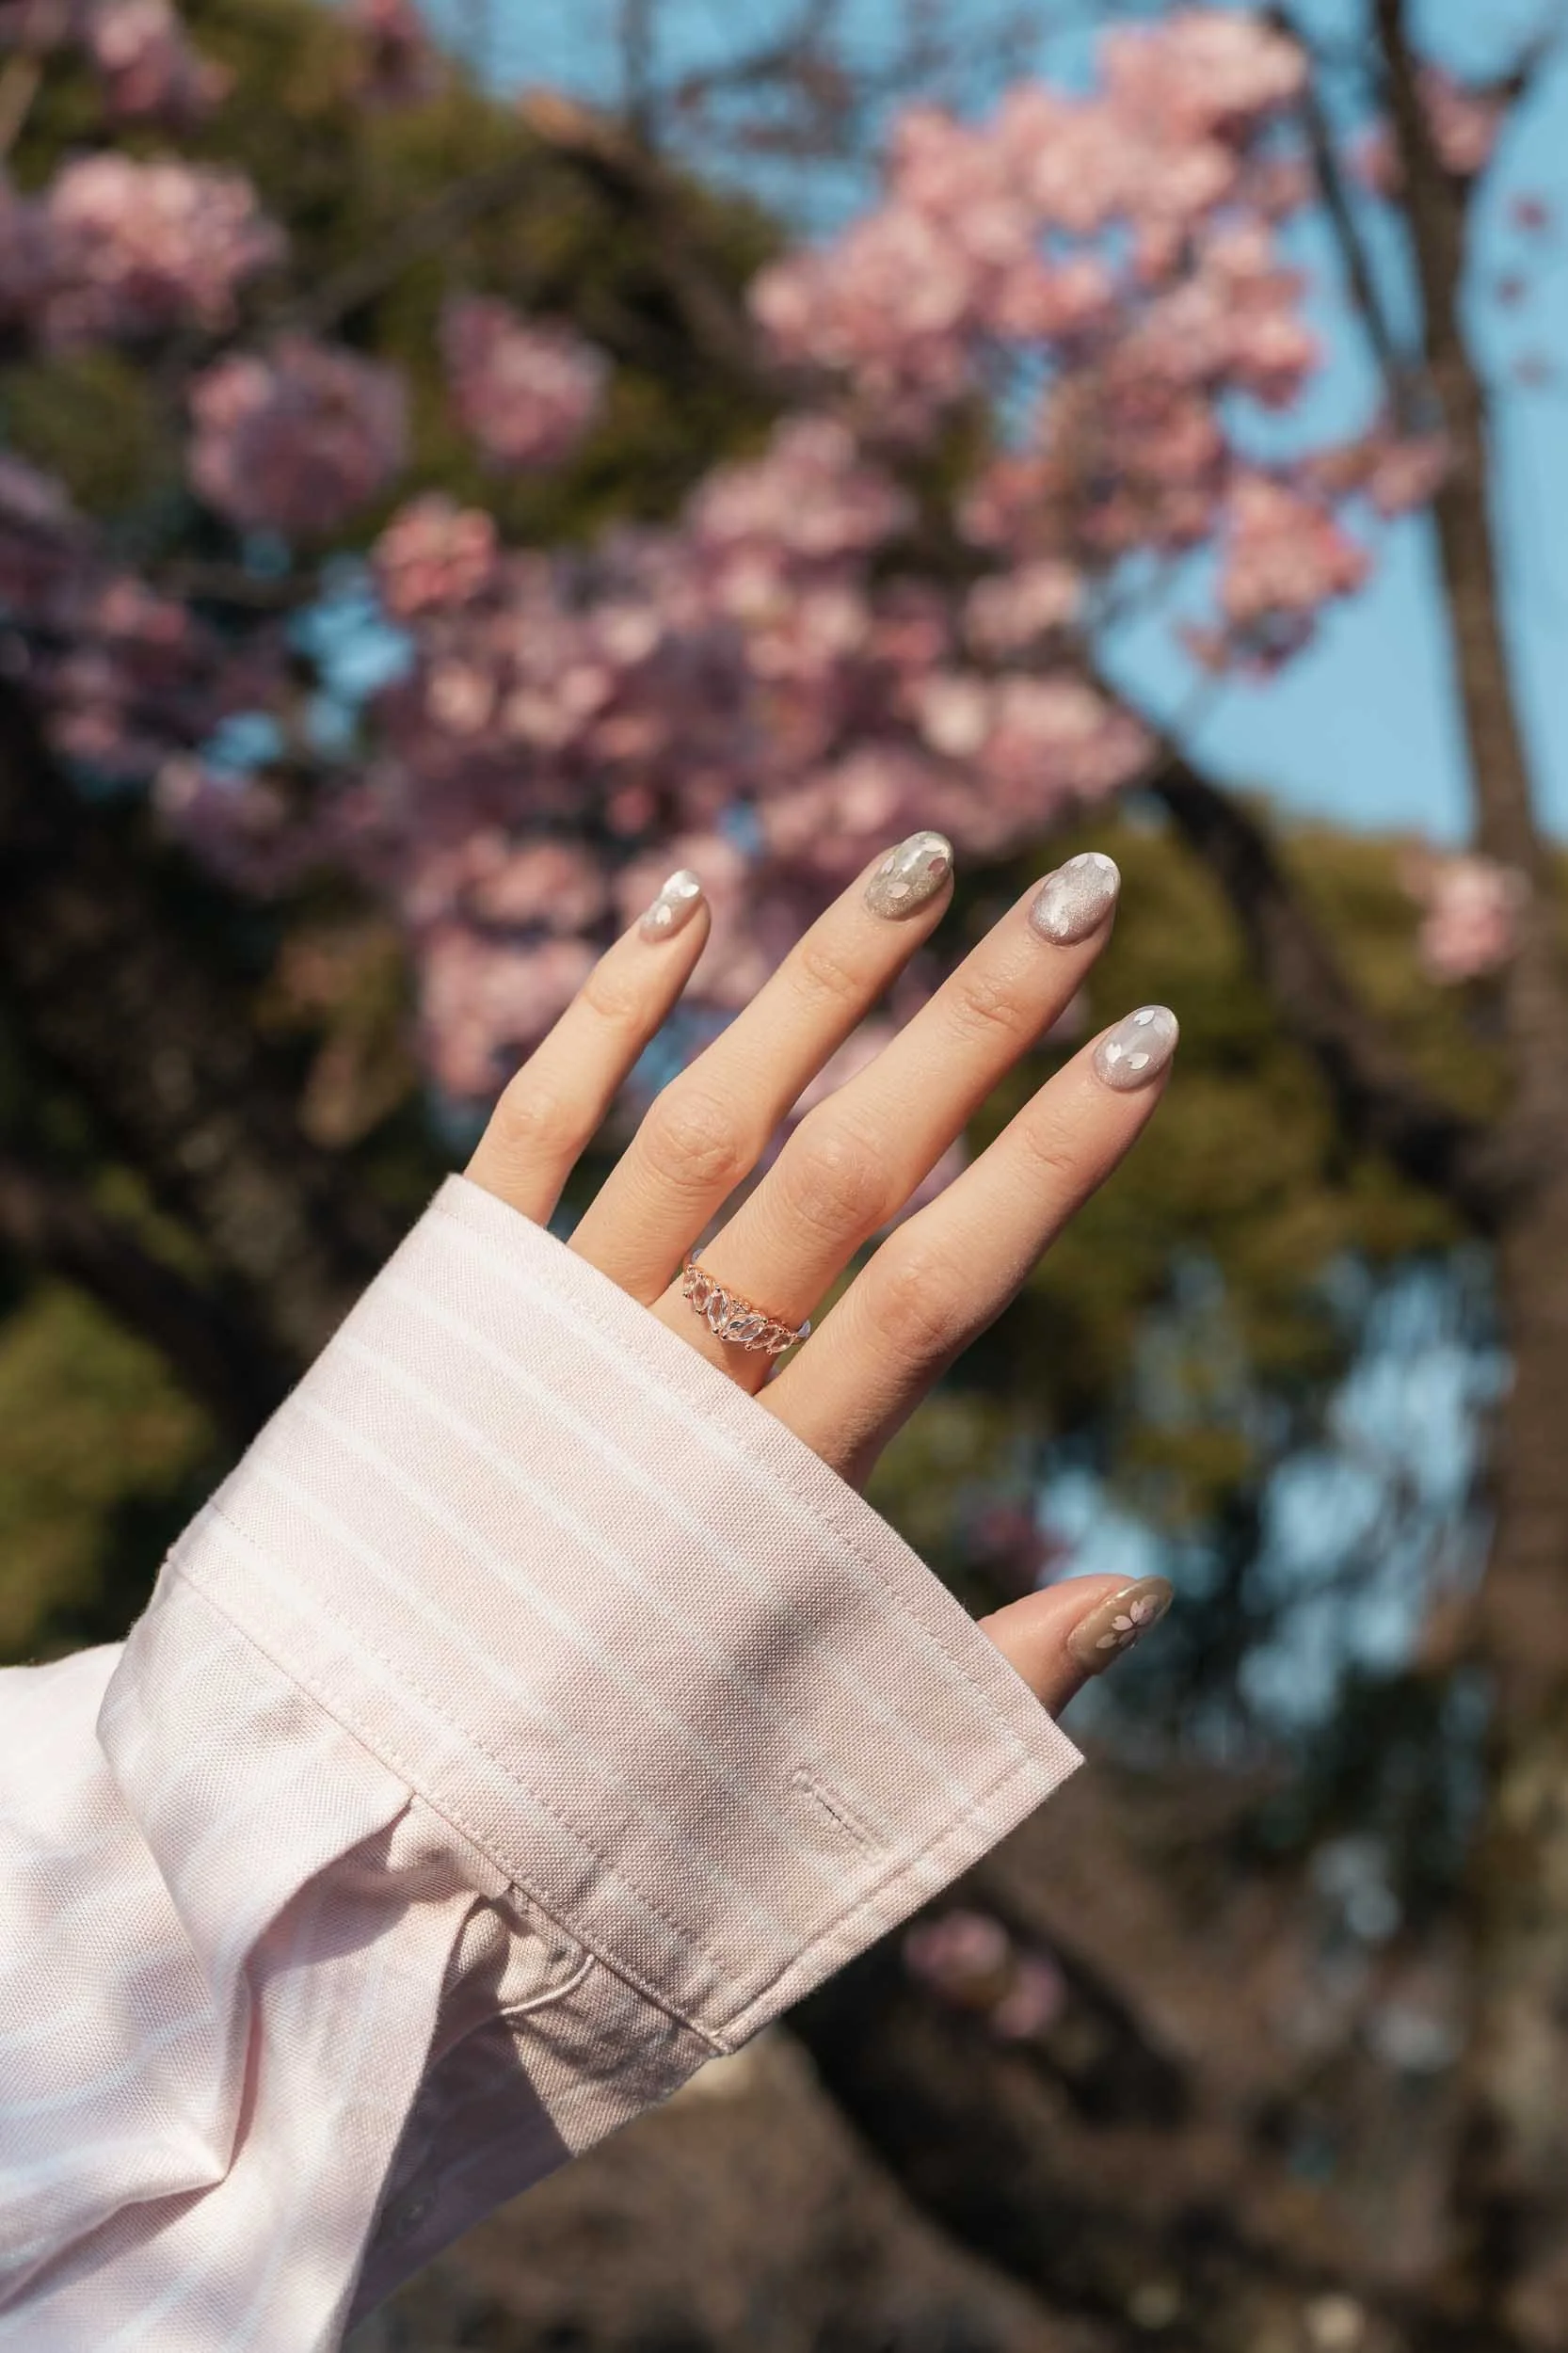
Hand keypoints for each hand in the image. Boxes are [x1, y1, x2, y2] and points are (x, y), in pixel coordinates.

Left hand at [467, 833, 1175, 1715]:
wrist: (358, 1816)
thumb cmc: (623, 1795)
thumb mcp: (823, 1763)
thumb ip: (984, 1676)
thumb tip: (1146, 1588)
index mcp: (777, 1498)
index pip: (941, 1284)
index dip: (1050, 1157)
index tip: (1149, 1039)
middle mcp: (668, 1392)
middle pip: (841, 1172)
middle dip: (972, 1026)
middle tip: (1080, 892)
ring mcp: (550, 1338)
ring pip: (701, 1125)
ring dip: (816, 983)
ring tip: (918, 857)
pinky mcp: (445, 1308)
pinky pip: (523, 1136)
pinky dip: (601, 1015)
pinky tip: (683, 898)